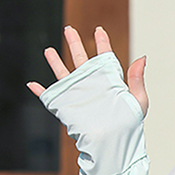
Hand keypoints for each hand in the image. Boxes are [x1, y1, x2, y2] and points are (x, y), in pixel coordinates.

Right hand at [27, 25, 148, 115]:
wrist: (113, 145)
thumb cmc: (130, 126)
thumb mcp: (138, 100)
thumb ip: (137, 79)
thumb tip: (142, 57)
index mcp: (110, 82)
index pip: (105, 58)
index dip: (102, 44)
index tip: (99, 30)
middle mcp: (93, 86)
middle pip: (82, 60)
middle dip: (75, 44)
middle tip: (69, 29)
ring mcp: (79, 96)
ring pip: (64, 74)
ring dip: (55, 62)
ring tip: (49, 49)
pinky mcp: (67, 107)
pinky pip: (50, 97)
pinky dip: (39, 91)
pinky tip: (32, 84)